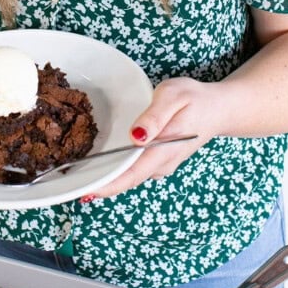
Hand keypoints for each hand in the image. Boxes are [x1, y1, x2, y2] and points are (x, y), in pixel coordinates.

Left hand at [87, 77, 223, 198]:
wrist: (218, 109)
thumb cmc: (195, 99)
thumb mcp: (174, 96)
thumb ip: (155, 116)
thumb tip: (136, 136)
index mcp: (163, 151)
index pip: (131, 175)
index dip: (107, 185)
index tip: (84, 191)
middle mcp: (160, 164)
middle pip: (126, 179)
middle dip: (99, 181)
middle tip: (68, 180)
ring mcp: (160, 165)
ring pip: (129, 175)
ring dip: (106, 174)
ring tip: (77, 170)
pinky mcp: (158, 160)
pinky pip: (134, 168)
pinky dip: (116, 166)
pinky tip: (100, 159)